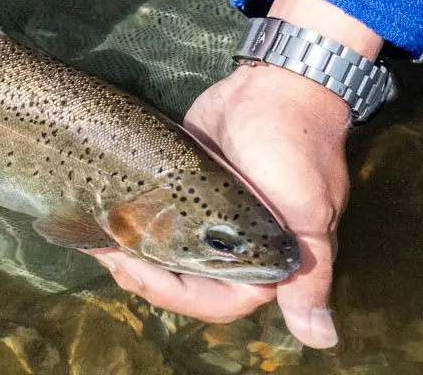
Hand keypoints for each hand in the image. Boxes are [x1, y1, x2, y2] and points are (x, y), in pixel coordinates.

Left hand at [90, 0, 379, 349]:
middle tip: (108, 254)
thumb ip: (308, 276)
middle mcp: (240, 246)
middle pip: (187, 282)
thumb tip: (321, 340)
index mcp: (269, 261)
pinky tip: (110, 217)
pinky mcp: (190, 185)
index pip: (216, 301)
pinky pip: (161, 216)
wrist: (276, 82)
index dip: (174, 295)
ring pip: (171, 253)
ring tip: (102, 241)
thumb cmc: (294, 148)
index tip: (134, 268)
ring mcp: (213, 215)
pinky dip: (138, 222)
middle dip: (147, 275)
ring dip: (138, 252)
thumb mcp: (308, 213)